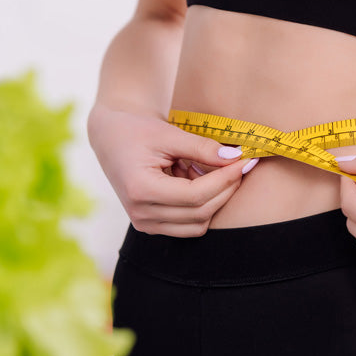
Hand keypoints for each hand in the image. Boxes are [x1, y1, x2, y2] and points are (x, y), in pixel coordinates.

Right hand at [87, 106, 258, 236]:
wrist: (112, 138)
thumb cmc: (136, 130)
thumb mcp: (169, 134)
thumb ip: (202, 148)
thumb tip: (235, 159)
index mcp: (140, 189)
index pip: (195, 195)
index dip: (225, 180)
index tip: (244, 161)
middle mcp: (141, 213)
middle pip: (200, 212)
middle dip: (226, 189)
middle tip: (240, 165)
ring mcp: (145, 223)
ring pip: (198, 224)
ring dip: (215, 199)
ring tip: (208, 170)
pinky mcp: (152, 225)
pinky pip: (189, 225)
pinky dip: (203, 206)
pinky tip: (198, 181)